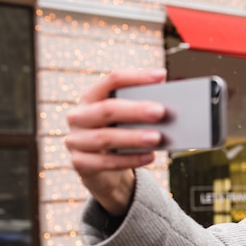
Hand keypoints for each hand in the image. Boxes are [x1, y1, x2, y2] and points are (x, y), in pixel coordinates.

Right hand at [65, 69, 166, 215]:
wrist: (101, 170)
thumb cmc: (119, 137)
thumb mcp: (126, 121)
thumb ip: (141, 112)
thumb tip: (169, 108)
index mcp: (91, 97)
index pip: (112, 80)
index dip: (136, 77)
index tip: (161, 75)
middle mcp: (79, 116)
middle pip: (107, 110)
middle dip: (135, 110)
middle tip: (160, 112)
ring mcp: (76, 140)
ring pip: (106, 138)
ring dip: (134, 137)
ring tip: (157, 138)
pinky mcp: (80, 163)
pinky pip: (106, 162)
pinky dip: (130, 160)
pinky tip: (150, 156)